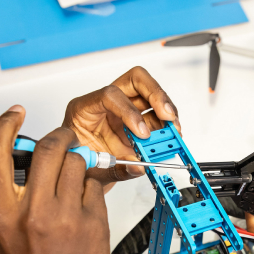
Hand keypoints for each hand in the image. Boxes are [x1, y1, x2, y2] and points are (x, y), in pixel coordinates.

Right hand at [0, 106, 109, 253]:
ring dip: (79, 164)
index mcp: (2, 213)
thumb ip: (14, 194)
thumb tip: (31, 159)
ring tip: (76, 182)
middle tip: (65, 139)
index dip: (4, 126)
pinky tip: (86, 206)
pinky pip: (97, 187)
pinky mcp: (95, 224)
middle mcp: (33, 212)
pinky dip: (93, 189)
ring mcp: (67, 218)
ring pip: (79, 163)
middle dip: (60, 137)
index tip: (15, 113)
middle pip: (49, 149)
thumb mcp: (5, 232)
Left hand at [62, 66, 180, 190]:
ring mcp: (122, 110)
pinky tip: (170, 138)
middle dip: (156, 96)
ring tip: (174, 132)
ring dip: (166, 113)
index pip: (110, 95)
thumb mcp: (92, 170)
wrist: (80, 172)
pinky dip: (166, 127)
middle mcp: (106, 105)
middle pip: (136, 81)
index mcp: (84, 110)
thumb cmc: (79, 165)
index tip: (142, 132)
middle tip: (168, 115)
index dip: (129, 111)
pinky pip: (156, 116)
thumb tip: (139, 166)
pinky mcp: (136, 121)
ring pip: (151, 95)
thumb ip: (116, 169)